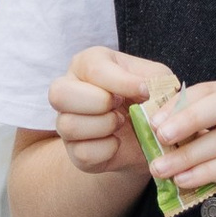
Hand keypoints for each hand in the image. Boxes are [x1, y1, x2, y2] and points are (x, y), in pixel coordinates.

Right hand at [46, 46, 163, 182]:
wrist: (150, 134)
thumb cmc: (148, 98)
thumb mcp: (157, 81)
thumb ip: (152, 80)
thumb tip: (142, 90)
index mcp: (87, 63)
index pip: (93, 69)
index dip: (121, 82)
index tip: (144, 91)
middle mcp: (69, 89)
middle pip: (58, 93)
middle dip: (98, 103)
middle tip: (119, 105)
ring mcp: (66, 121)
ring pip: (67, 125)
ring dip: (104, 126)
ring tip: (121, 122)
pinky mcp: (73, 151)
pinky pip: (81, 153)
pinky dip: (106, 150)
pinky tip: (117, 141)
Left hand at [149, 77, 215, 216]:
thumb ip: (202, 134)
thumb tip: (157, 133)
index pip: (212, 90)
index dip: (180, 103)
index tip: (152, 119)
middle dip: (186, 118)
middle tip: (158, 135)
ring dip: (187, 154)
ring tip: (161, 168)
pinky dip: (204, 173)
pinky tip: (184, 181)